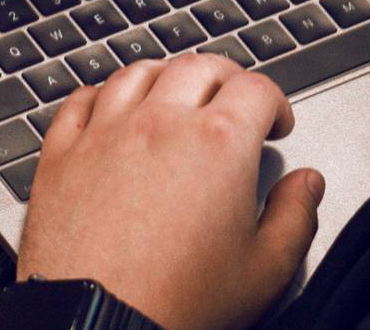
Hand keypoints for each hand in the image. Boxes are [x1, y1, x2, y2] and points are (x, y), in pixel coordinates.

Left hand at [17, 55, 324, 328]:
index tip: (277, 124)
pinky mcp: (62, 155)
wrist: (98, 328)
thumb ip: (297, 217)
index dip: (276, 102)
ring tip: (177, 95)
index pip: (257, 88)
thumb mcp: (265, 270)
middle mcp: (160, 124)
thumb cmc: (177, 304)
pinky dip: (103, 94)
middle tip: (236, 100)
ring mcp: (105, 134)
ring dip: (166, 76)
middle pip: (198, 67)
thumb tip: (307, 185)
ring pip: (139, 73)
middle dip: (226, 78)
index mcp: (219, 143)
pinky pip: (80, 100)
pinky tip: (112, 108)